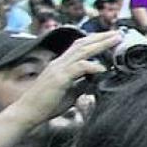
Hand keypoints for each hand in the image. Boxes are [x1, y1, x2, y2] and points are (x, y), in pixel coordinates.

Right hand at [2, 30, 119, 126]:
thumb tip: (96, 79)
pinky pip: (78, 68)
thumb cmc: (47, 104)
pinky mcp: (59, 79)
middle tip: (119, 33)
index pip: (79, 47)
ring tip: (116, 40)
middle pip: (82, 44)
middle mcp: (59, 63)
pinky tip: (103, 68)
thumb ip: (82, 83)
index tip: (111, 38)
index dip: (95, 40)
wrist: (27, 113)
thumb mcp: (70, 92)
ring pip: (82, 51)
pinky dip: (92, 66)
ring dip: (101, 44)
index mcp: (61, 64)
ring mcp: (58, 69)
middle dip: (102, 37)